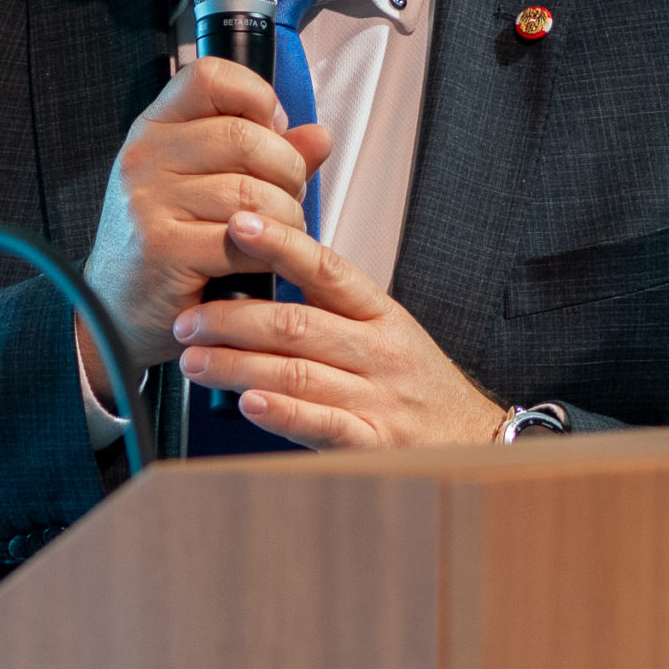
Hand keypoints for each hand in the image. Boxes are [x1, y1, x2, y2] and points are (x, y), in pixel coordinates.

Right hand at [77, 59, 331, 404]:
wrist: (113, 312)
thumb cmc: (169, 244)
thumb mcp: (207, 185)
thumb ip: (268, 155)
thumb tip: (320, 136)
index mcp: (155, 128)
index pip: (211, 76)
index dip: (257, 98)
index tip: (273, 134)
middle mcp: (145, 157)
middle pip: (246, 136)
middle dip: (287, 171)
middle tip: (287, 198)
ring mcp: (149, 203)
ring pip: (252, 192)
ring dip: (284, 219)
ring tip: (276, 234)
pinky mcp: (162, 250)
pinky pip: (242, 241)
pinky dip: (266, 254)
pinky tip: (259, 262)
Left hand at [172, 211, 507, 448]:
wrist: (477, 440)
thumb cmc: (422, 386)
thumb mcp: (389, 331)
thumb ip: (334, 305)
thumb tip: (268, 272)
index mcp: (381, 314)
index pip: (328, 268)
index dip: (282, 243)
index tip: (239, 224)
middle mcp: (380, 351)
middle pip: (298, 323)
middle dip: (233, 318)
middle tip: (190, 319)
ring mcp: (378, 399)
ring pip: (297, 373)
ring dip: (237, 365)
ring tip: (195, 361)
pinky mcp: (374, 444)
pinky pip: (323, 425)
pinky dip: (282, 412)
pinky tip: (249, 403)